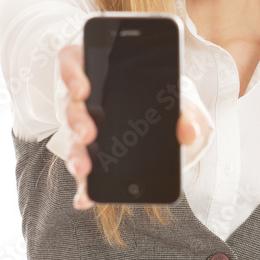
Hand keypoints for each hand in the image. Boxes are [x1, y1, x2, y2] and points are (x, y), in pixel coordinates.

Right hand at [58, 44, 201, 208]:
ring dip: (75, 154)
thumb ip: (187, 111)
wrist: (167, 117)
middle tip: (88, 134)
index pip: (72, 61)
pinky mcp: (89, 153)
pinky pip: (82, 167)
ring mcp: (84, 125)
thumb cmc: (165, 97)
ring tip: (84, 168)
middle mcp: (85, 97)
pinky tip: (84, 198)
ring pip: (71, 137)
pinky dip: (82, 184)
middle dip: (77, 121)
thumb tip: (189, 131)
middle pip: (70, 105)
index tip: (81, 88)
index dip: (71, 73)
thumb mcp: (180, 98)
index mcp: (99, 70)